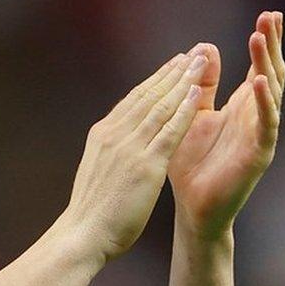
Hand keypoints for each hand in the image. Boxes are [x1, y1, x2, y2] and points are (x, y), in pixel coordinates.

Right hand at [65, 50, 209, 260]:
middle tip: (193, 53)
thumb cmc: (91, 210)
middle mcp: (115, 133)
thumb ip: (110, 151)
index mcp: (103, 134)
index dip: (155, 79)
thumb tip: (118, 141)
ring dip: (182, 82)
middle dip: (172, 72)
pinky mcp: (145, 164)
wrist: (84, 232)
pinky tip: (197, 94)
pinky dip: (184, 109)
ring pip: (160, 106)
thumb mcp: (98, 169)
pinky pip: (169, 131)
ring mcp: (129, 147)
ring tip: (200, 62)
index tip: (173, 64)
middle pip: (148, 95)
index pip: (133, 99)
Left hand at [168, 12, 284, 238]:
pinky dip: (265, 103)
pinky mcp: (258, 154)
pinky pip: (266, 125)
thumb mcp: (192, 114)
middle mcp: (255, 116)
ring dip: (266, 65)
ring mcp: (260, 134)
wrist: (192, 206)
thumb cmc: (191, 161)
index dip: (265, 42)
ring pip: (271, 94)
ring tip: (261, 39)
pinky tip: (260, 82)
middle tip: (272, 16)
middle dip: (271, 45)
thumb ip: (201, 85)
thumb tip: (205, 47)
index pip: (259, 66)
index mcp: (242, 106)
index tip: (269, 14)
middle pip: (270, 72)